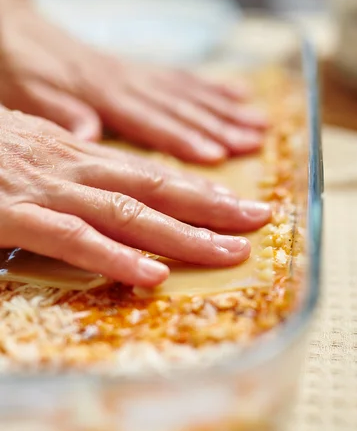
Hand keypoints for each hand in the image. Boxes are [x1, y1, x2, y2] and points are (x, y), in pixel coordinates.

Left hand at [0, 2, 266, 163]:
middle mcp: (128, 82)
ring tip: (260, 126)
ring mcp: (136, 74)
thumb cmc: (19, 69)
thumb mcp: (30, 94)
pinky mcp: (138, 71)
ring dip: (226, 109)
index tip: (218, 155)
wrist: (14, 30)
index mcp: (102, 95)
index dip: (184, 138)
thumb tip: (88, 136)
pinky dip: (212, 87)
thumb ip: (62, 113)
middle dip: (221, 126)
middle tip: (256, 143)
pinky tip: (237, 93)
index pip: (151, 120)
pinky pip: (181, 77)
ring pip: (189, 92)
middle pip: (181, 107)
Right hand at [0, 109, 270, 286]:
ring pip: (127, 213)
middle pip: (155, 190)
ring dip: (182, 234)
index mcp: (78, 156)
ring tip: (229, 252)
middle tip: (258, 223)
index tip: (239, 205)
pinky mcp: (14, 216)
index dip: (198, 190)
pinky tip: (153, 275)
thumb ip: (75, 179)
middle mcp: (73, 168)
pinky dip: (114, 256)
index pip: (150, 174)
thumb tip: (112, 203)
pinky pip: (72, 238)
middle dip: (211, 208)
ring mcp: (46, 191)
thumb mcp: (34, 155)